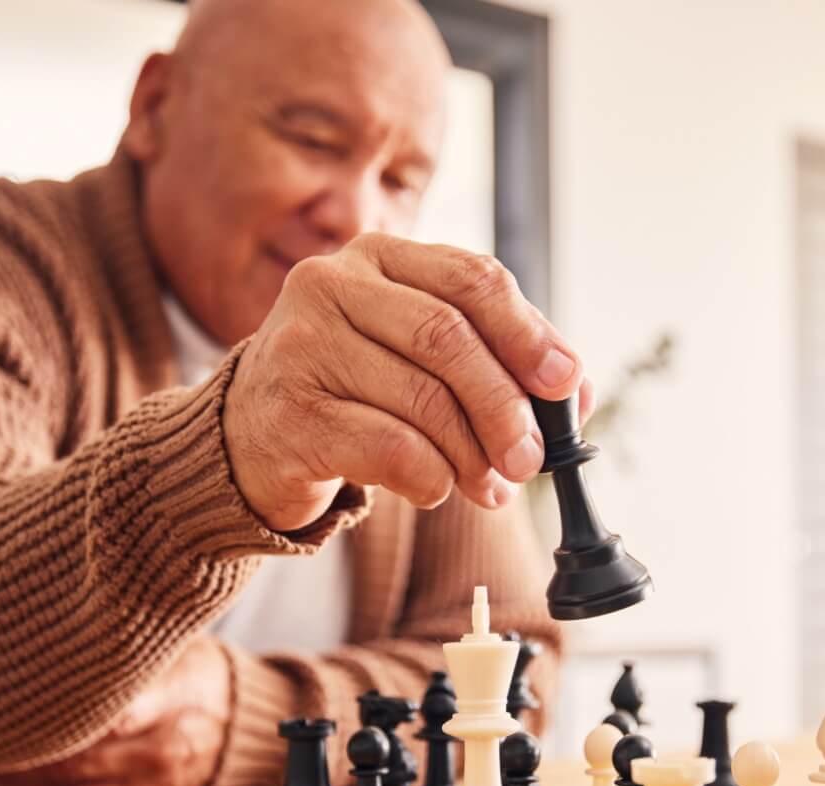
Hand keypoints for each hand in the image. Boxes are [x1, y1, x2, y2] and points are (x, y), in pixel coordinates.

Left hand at [0, 635, 231, 785]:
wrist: (242, 720)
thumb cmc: (191, 667)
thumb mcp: (174, 642)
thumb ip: (126, 641)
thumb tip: (54, 620)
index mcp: (178, 695)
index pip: (118, 712)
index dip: (63, 717)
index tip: (8, 705)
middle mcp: (166, 747)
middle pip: (81, 759)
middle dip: (19, 754)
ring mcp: (154, 784)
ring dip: (13, 785)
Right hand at [224, 233, 594, 531]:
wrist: (251, 437)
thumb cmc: (353, 392)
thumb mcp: (419, 358)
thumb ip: (493, 359)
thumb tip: (574, 392)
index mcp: (378, 257)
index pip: (471, 279)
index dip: (528, 334)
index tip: (564, 385)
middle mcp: (331, 285)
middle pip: (448, 338)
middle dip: (504, 405)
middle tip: (530, 458)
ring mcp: (301, 345)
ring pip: (422, 399)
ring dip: (472, 455)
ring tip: (489, 487)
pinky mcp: (289, 412)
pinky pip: (388, 447)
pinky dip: (429, 476)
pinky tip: (434, 489)